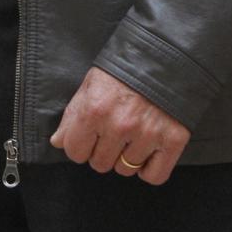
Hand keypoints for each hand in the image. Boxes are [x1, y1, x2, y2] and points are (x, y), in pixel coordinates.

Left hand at [49, 67, 190, 185]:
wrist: (164, 55)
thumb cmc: (124, 69)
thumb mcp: (91, 84)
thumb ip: (72, 115)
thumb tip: (58, 142)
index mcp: (94, 110)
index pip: (75, 152)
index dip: (80, 145)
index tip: (90, 136)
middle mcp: (120, 125)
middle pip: (100, 164)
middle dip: (103, 150)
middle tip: (113, 131)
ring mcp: (147, 134)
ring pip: (126, 169)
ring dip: (126, 157)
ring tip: (133, 133)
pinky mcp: (173, 140)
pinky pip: (155, 176)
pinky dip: (149, 169)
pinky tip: (147, 151)